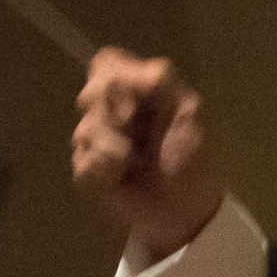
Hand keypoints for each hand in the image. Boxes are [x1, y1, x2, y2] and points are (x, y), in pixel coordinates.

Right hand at [72, 48, 225, 262]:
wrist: (186, 213)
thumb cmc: (193, 160)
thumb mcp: (189, 111)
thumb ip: (160, 80)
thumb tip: (115, 67)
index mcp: (137, 89)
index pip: (106, 62)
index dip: (112, 77)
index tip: (134, 100)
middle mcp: (112, 109)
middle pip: (90, 95)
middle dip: (116, 118)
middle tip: (140, 137)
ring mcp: (96, 139)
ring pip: (84, 131)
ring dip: (114, 150)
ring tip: (134, 164)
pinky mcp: (88, 169)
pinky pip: (82, 162)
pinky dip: (104, 173)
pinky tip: (120, 180)